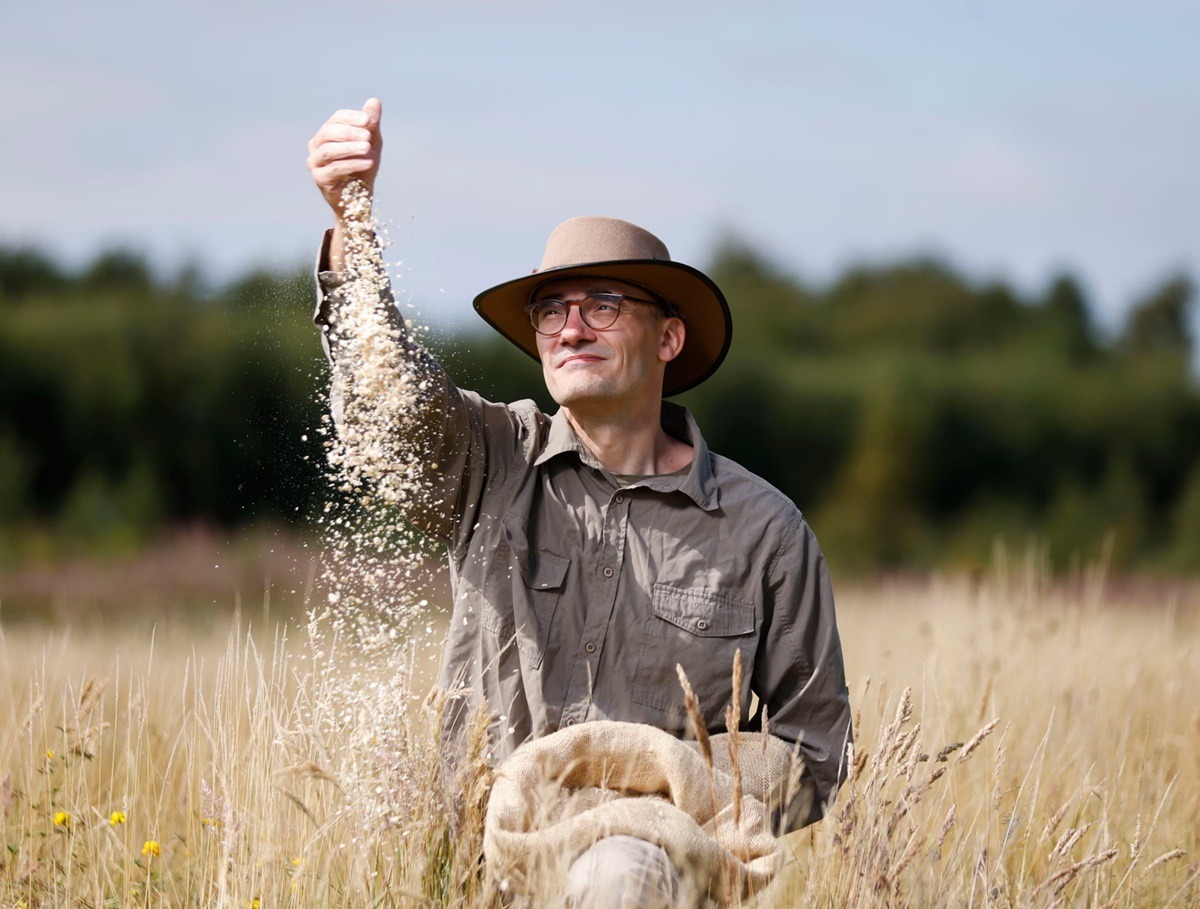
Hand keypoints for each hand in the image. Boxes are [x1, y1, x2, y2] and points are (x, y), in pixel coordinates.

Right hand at [306, 98, 382, 218]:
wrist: (360, 198)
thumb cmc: (363, 168)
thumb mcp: (371, 143)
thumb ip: (371, 124)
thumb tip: (374, 100)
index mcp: (327, 133)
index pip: (336, 118)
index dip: (351, 118)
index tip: (368, 120)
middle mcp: (316, 145)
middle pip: (329, 133)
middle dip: (349, 132)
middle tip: (368, 135)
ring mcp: (315, 162)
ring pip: (329, 150)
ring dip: (349, 148)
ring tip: (368, 148)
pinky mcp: (319, 179)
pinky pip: (334, 169)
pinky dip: (352, 164)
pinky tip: (367, 162)